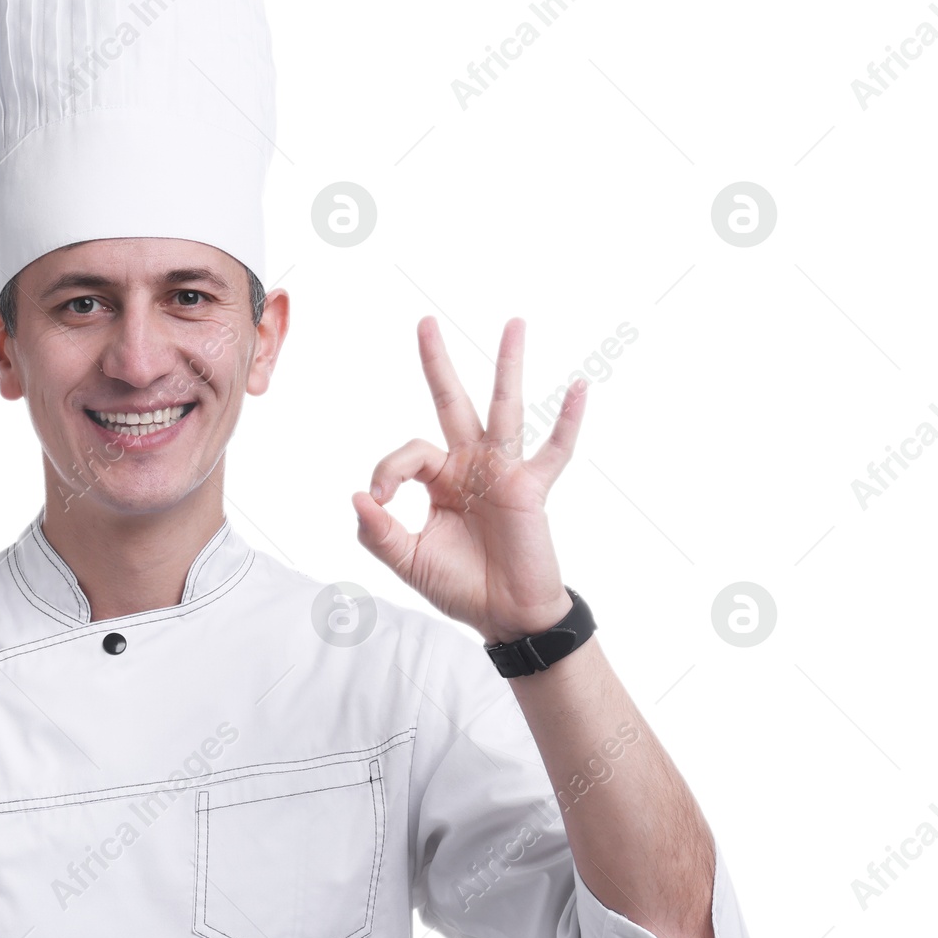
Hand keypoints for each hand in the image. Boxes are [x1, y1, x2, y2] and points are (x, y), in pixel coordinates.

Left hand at [352, 316, 582, 643]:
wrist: (504, 616)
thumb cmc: (459, 585)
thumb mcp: (407, 560)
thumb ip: (378, 532)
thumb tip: (358, 496)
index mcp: (438, 480)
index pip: (408, 453)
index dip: (387, 469)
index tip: (380, 497)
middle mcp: (470, 465)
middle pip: (452, 402)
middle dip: (437, 363)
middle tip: (425, 322)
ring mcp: (503, 471)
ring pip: (505, 408)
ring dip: (508, 365)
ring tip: (514, 323)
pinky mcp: (532, 488)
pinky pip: (554, 450)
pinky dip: (567, 421)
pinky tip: (580, 387)